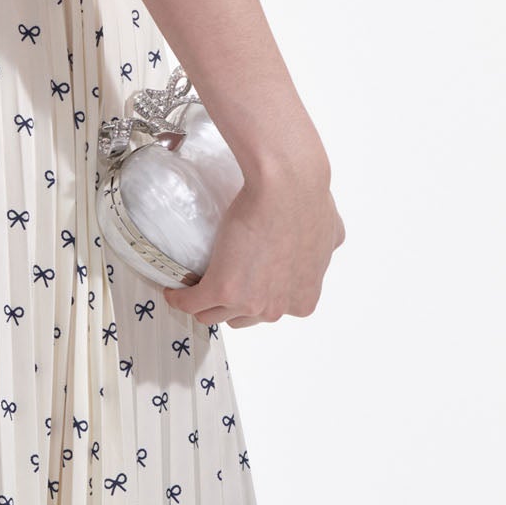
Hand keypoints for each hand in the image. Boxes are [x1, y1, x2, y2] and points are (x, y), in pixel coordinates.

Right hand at [162, 163, 344, 334]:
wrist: (287, 187)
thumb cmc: (308, 202)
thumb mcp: (331, 233)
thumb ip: (325, 249)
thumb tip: (323, 243)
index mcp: (302, 300)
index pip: (269, 311)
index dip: (254, 296)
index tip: (243, 283)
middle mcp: (277, 308)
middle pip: (241, 317)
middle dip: (229, 304)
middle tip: (219, 281)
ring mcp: (249, 302)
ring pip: (214, 314)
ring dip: (202, 303)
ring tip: (193, 287)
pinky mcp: (222, 290)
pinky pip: (190, 303)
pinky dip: (179, 298)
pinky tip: (174, 290)